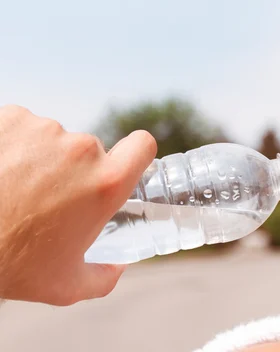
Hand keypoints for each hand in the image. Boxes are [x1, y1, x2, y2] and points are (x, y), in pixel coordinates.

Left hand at [0, 105, 156, 304]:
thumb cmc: (9, 263)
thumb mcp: (66, 286)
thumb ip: (105, 277)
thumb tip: (117, 267)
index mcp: (105, 184)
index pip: (142, 146)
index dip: (135, 155)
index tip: (121, 166)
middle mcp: (81, 150)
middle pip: (90, 152)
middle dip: (73, 172)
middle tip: (47, 200)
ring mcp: (43, 130)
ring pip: (53, 141)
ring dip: (40, 159)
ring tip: (13, 190)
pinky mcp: (10, 117)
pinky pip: (22, 128)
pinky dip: (12, 146)